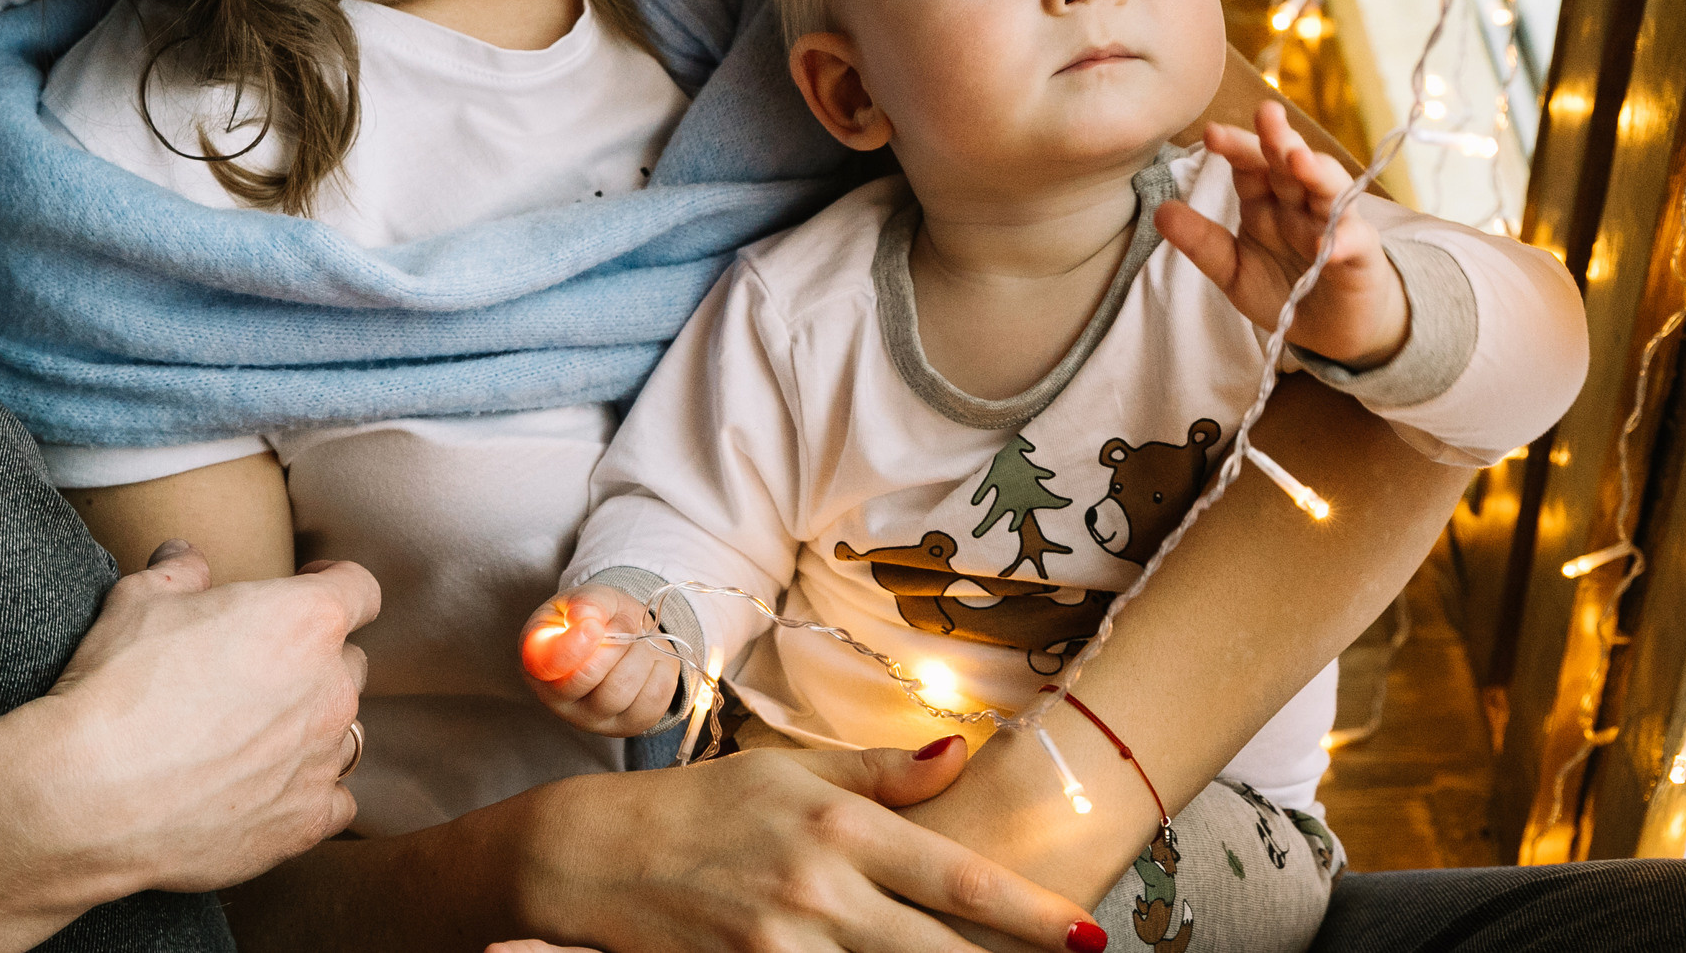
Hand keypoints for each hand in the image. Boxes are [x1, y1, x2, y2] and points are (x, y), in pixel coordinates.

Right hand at [24, 543, 378, 894]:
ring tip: (257, 736)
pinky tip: (267, 790)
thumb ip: (178, 571)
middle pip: (350, 663)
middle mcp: (331, 689)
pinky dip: (308, 793)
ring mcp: (322, 759)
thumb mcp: (139, 600)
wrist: (90, 793)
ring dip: (312, 728)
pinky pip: (335, 799)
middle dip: (315, 662)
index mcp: (307, 621)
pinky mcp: (306, 821)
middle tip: (261, 672)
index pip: (359, 590)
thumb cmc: (118, 686)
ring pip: (343, 732)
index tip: (309, 591)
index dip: (334, 584)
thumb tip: (184, 558)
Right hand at [515, 743, 1098, 951]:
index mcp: (840, 829)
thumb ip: (881, 773)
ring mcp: (785, 948)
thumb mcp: (791, 774)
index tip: (1090, 936)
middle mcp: (820, 891)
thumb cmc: (702, 807)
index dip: (1033, 916)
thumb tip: (961, 752)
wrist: (596, 857)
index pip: (959, 880)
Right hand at [519, 586, 678, 736]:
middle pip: (588, 677)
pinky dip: (659, 671)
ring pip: (622, 690)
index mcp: (537, 659)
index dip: (573, 646)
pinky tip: (649, 662)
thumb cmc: (599, 618)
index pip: (547, 664)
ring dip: (640, 654)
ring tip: (638, 641)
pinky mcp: (626, 727)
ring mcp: (590, 719)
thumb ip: (587, 603)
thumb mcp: (589, 598)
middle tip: (624, 623)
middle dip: (615, 642)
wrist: (629, 636)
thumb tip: (586, 618)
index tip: (595, 627)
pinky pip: (652, 700)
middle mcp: (556, 699)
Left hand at [1156, 100, 1408, 368]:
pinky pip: (1354, 243)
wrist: (1332, 331)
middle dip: (1278, 138)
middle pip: (1290, 163)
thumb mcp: (1232, 269)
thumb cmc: (1284, 287)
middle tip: (1267, 115)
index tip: (1212, 134)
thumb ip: (1201, 242)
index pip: (1249, 164)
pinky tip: (1328, 242)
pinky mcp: (1361, 256)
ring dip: (1315, 173)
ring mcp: (1333, 225)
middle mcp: (1299, 204)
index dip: (1235, 147)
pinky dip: (1342, 241)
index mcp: (1264, 200)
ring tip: (1298, 160)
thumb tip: (1161, 212)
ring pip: (1329, 189)